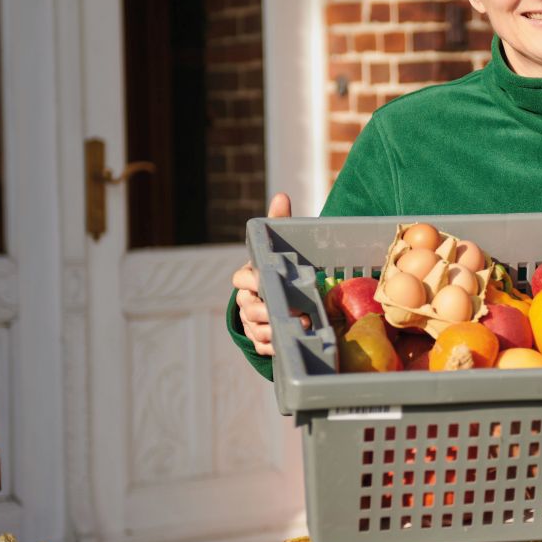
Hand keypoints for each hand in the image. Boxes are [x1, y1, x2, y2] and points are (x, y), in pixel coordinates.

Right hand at [233, 193, 308, 355]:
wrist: (271, 299)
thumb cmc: (274, 267)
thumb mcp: (276, 246)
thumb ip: (277, 223)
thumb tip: (282, 195)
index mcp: (247, 278)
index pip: (240, 279)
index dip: (252, 280)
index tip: (266, 280)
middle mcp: (245, 301)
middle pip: (250, 308)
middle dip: (270, 310)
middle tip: (296, 310)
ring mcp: (250, 323)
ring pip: (256, 330)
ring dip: (276, 330)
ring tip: (301, 326)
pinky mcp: (259, 341)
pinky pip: (263, 347)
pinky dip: (277, 347)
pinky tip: (292, 343)